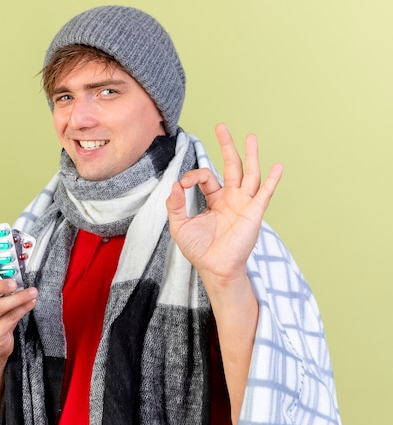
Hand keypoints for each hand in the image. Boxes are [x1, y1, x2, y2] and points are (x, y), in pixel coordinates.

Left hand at [166, 123, 282, 281]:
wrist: (214, 268)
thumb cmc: (199, 250)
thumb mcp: (180, 225)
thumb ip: (175, 205)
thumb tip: (175, 184)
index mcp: (214, 199)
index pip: (205, 176)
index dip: (193, 175)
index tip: (183, 184)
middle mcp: (231, 198)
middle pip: (231, 166)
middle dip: (227, 146)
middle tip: (221, 126)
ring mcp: (244, 204)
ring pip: (249, 174)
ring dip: (251, 155)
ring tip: (251, 137)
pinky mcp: (253, 212)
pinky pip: (264, 193)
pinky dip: (272, 180)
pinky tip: (277, 166)